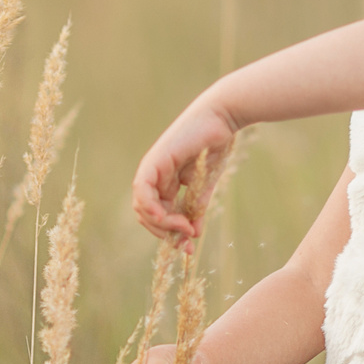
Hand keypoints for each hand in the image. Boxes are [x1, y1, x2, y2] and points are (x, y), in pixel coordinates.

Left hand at [131, 97, 238, 244]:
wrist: (221, 119)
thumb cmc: (216, 146)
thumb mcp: (206, 185)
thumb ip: (197, 207)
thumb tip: (193, 234)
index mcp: (165, 181)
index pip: (158, 214)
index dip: (170, 232)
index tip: (188, 243)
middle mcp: (156, 176)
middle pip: (147, 214)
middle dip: (165, 232)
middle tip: (185, 241)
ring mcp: (152, 168)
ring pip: (142, 206)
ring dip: (162, 223)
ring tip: (184, 228)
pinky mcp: (154, 161)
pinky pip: (143, 189)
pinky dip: (150, 207)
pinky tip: (164, 218)